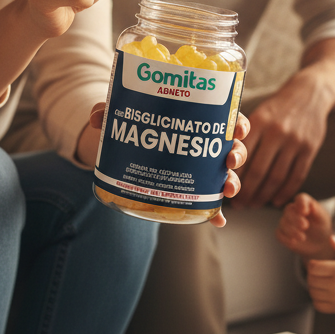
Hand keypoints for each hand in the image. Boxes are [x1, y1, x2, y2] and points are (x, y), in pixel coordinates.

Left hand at [85, 105, 249, 226]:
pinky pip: (209, 203)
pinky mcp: (191, 191)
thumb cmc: (133, 124)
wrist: (123, 148)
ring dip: (232, 183)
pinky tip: (217, 221)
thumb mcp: (123, 115)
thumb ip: (110, 112)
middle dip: (237, 154)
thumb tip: (97, 117)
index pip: (225, 116)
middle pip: (232, 147)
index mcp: (197, 118)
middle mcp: (204, 144)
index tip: (237, 128)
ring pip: (226, 175)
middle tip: (229, 160)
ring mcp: (201, 169)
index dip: (236, 122)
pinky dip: (215, 213)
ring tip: (226, 190)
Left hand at [234, 71, 330, 207]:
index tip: (225, 188)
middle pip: (258, 170)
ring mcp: (295, 141)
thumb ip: (246, 135)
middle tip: (239, 204)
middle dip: (246, 191)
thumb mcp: (259, 113)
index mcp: (258, 121)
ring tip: (254, 204)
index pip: (242, 155)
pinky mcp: (310, 148)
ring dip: (263, 196)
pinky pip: (296, 176)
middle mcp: (276, 131)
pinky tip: (276, 200)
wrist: (309, 93)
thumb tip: (227, 165)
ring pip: (276, 177)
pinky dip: (285, 192)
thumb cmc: (277, 108)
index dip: (233, 175)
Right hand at [275, 192, 334, 259]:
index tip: (305, 211)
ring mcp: (287, 222)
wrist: (320, 243)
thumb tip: (312, 205)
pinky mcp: (283, 234)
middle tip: (305, 226)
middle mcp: (294, 210)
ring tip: (303, 237)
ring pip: (283, 222)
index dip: (301, 203)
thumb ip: (319, 211)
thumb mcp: (324, 219)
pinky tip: (294, 242)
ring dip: (291, 230)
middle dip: (296, 218)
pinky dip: (285, 238)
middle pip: (289, 210)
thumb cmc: (323, 227)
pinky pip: (279, 234)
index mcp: (305, 204)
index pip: (300, 198)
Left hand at [305, 235, 334, 313]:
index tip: (318, 264)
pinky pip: (318, 305)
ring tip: (321, 282)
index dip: (312, 264)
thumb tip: (330, 238)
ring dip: (313, 287)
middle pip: (311, 280)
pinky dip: (317, 299)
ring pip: (313, 292)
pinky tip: (323, 293)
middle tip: (319, 273)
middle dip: (311, 275)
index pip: (313, 267)